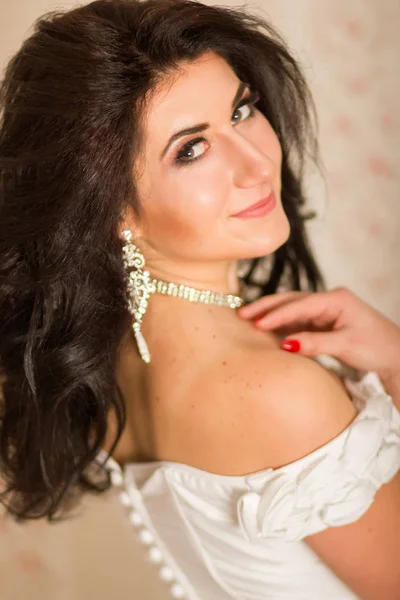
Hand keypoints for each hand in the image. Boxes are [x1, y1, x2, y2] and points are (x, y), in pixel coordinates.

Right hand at [237, 287, 399, 383]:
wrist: (396, 357)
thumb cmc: (377, 348)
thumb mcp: (346, 346)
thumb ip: (315, 343)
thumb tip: (285, 344)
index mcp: (337, 299)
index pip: (300, 304)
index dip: (277, 313)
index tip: (257, 322)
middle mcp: (329, 300)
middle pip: (291, 300)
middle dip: (266, 307)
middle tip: (241, 314)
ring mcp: (325, 311)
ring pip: (292, 309)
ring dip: (270, 315)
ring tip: (247, 320)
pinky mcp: (323, 323)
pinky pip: (297, 321)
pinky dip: (280, 325)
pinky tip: (265, 329)